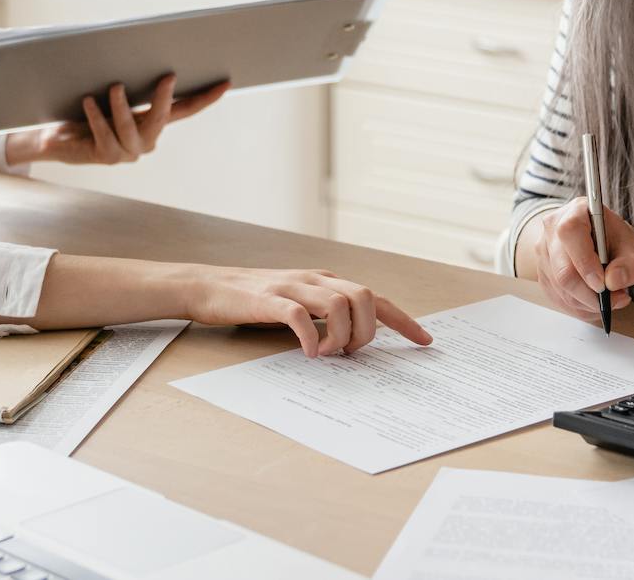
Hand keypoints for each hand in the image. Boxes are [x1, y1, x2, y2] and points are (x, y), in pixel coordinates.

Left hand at [5, 74, 227, 165]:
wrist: (58, 140)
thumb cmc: (86, 110)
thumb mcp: (111, 94)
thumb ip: (129, 82)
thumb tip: (138, 50)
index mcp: (152, 124)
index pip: (185, 110)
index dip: (205, 98)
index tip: (226, 82)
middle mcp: (145, 140)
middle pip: (162, 118)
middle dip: (164, 97)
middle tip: (167, 76)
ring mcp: (127, 152)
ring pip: (129, 126)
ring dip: (121, 105)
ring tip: (114, 86)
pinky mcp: (106, 156)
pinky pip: (104, 133)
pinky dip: (96, 115)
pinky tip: (89, 101)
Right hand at [177, 266, 433, 357]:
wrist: (208, 287)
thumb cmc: (255, 301)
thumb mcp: (298, 303)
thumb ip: (324, 316)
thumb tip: (352, 343)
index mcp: (326, 281)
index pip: (376, 298)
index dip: (403, 320)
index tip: (425, 341)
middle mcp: (315, 279)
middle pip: (365, 296)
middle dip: (369, 331)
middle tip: (352, 354)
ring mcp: (292, 287)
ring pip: (340, 303)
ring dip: (342, 336)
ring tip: (329, 354)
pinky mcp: (269, 299)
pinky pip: (300, 315)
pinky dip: (311, 336)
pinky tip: (310, 353)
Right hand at [522, 196, 633, 321]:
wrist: (594, 239)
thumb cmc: (611, 239)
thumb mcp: (630, 245)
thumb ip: (631, 264)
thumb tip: (613, 282)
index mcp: (575, 212)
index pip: (570, 234)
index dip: (586, 263)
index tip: (603, 285)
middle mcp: (552, 230)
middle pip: (562, 270)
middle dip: (590, 294)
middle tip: (613, 300)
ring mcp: (543, 253)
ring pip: (561, 289)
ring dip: (587, 303)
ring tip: (610, 299)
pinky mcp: (542, 274)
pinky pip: (558, 299)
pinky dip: (580, 307)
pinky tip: (595, 301)